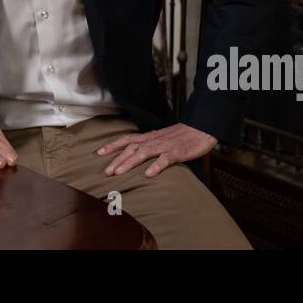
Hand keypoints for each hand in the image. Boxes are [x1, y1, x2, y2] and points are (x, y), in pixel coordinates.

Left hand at [96, 123, 216, 177]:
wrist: (202, 128)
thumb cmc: (183, 136)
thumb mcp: (163, 138)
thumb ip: (151, 144)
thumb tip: (138, 152)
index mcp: (151, 137)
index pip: (127, 139)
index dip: (113, 145)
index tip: (99, 152)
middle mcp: (154, 140)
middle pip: (131, 147)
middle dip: (117, 159)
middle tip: (106, 171)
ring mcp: (165, 145)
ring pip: (144, 153)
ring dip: (130, 163)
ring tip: (119, 173)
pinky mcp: (177, 152)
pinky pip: (165, 159)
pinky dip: (156, 166)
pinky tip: (148, 174)